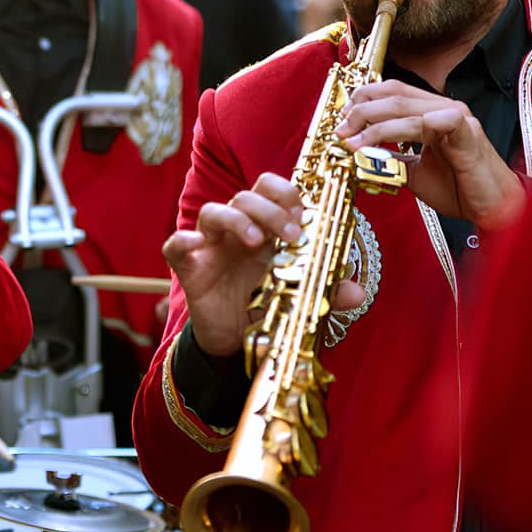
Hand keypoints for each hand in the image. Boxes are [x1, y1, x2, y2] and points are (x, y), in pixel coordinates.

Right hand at [161, 174, 314, 359]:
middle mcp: (236, 231)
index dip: (286, 193)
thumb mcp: (301, 298)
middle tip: (292, 235)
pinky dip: (183, 240)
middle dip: (270, 210)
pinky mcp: (189, 267)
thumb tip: (357, 293)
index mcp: (264, 229)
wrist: (236, 341)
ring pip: (213, 212)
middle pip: (245, 196)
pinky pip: (174, 245)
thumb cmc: (267, 307)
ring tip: (256, 242)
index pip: (269, 190)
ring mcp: (210, 246)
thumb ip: (327, 291)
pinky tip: (196, 244)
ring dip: (236, 219)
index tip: (304, 214)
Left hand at [339, 81, 524, 230]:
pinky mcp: (467, 135)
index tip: (341, 121)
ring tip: (352, 141)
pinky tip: (384, 143)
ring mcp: (457, 118)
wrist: (494, 208)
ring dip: (372, 125)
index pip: (392, 91)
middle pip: (393, 95)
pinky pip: (436, 122)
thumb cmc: (458, 187)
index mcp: (431, 111)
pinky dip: (404, 130)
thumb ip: (390, 158)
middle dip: (360, 111)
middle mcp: (443, 108)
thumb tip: (358, 154)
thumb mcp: (413, 171)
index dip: (362, 100)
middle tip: (340, 130)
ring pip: (405, 109)